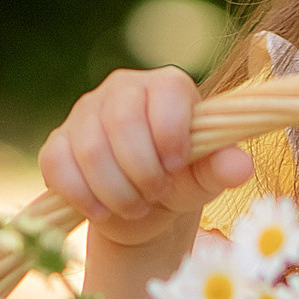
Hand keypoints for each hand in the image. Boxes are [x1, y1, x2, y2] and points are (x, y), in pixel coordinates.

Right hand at [38, 67, 255, 248]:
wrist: (142, 208)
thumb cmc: (180, 183)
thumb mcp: (204, 180)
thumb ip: (221, 169)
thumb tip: (241, 165)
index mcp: (166, 87)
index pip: (166, 91)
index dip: (170, 132)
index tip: (176, 168)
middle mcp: (122, 89)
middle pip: (122, 122)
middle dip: (142, 170)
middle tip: (156, 194)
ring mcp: (85, 113)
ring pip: (90, 149)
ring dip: (117, 191)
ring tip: (136, 206)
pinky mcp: (57, 142)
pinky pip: (58, 165)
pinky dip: (83, 196)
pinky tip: (103, 211)